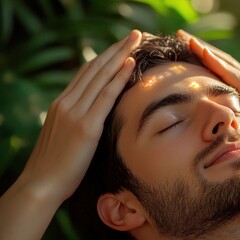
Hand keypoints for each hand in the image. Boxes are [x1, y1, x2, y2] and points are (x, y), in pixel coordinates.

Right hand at [20, 30, 141, 201]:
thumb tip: (95, 113)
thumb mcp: (64, 133)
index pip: (86, 72)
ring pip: (101, 76)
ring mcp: (75, 113)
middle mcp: (67, 102)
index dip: (105, 57)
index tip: (120, 47)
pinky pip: (105, 96)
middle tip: (133, 34)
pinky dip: (118, 78)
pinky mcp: (86, 127)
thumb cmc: (56, 164)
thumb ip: (77, 118)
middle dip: (116, 49)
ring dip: (121, 55)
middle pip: (95, 68)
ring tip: (136, 40)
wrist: (42, 184)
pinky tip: (130, 64)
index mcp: (62, 103)